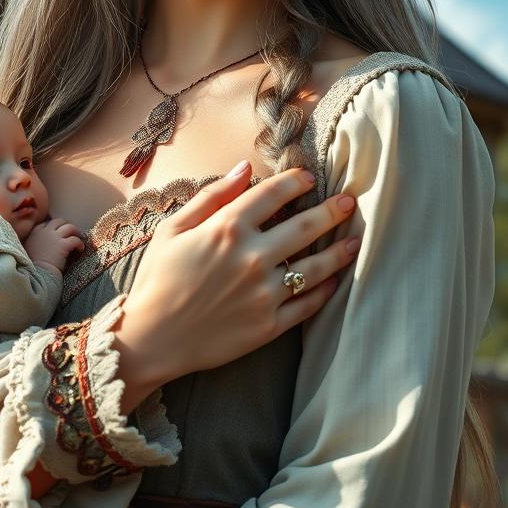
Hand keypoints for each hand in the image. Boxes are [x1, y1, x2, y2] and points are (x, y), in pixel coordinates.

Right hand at [24, 217, 84, 273]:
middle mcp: (44, 232)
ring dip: (75, 232)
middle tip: (72, 233)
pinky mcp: (63, 245)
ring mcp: (54, 237)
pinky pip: (75, 239)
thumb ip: (35, 244)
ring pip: (69, 227)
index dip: (54, 227)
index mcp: (34, 233)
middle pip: (58, 221)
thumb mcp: (28, 251)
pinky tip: (80, 249)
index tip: (58, 233)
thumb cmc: (33, 267)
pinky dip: (80, 243)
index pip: (46, 224)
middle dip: (66, 225)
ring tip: (79, 238)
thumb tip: (44, 246)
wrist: (36, 275)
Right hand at [112, 160, 358, 412]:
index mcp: (227, 228)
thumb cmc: (157, 279)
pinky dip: (325, 290)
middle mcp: (252, 256)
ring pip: (316, 266)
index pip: (274, 194)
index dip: (296, 182)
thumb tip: (245, 168)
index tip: (309, 178)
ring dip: (341, 251)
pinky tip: (334, 280)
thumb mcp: (173, 229)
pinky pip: (308, 304)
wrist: (152, 339)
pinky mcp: (270, 325)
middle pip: (306, 227)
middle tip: (350, 202)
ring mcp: (265, 293)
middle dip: (333, 211)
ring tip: (355, 241)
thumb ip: (211, 196)